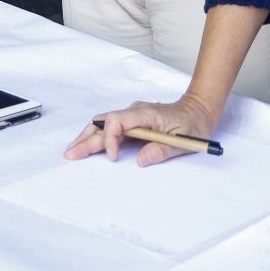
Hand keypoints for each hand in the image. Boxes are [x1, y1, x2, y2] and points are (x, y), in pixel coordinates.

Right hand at [62, 95, 220, 166]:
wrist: (198, 110)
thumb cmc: (193, 124)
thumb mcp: (184, 141)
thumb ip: (162, 150)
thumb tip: (141, 160)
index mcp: (145, 114)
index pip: (117, 121)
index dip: (110, 139)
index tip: (114, 157)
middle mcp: (134, 112)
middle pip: (103, 122)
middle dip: (86, 139)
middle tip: (71, 154)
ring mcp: (131, 116)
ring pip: (102, 124)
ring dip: (86, 137)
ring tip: (72, 151)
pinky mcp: (131, 123)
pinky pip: (109, 127)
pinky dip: (95, 136)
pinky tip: (86, 145)